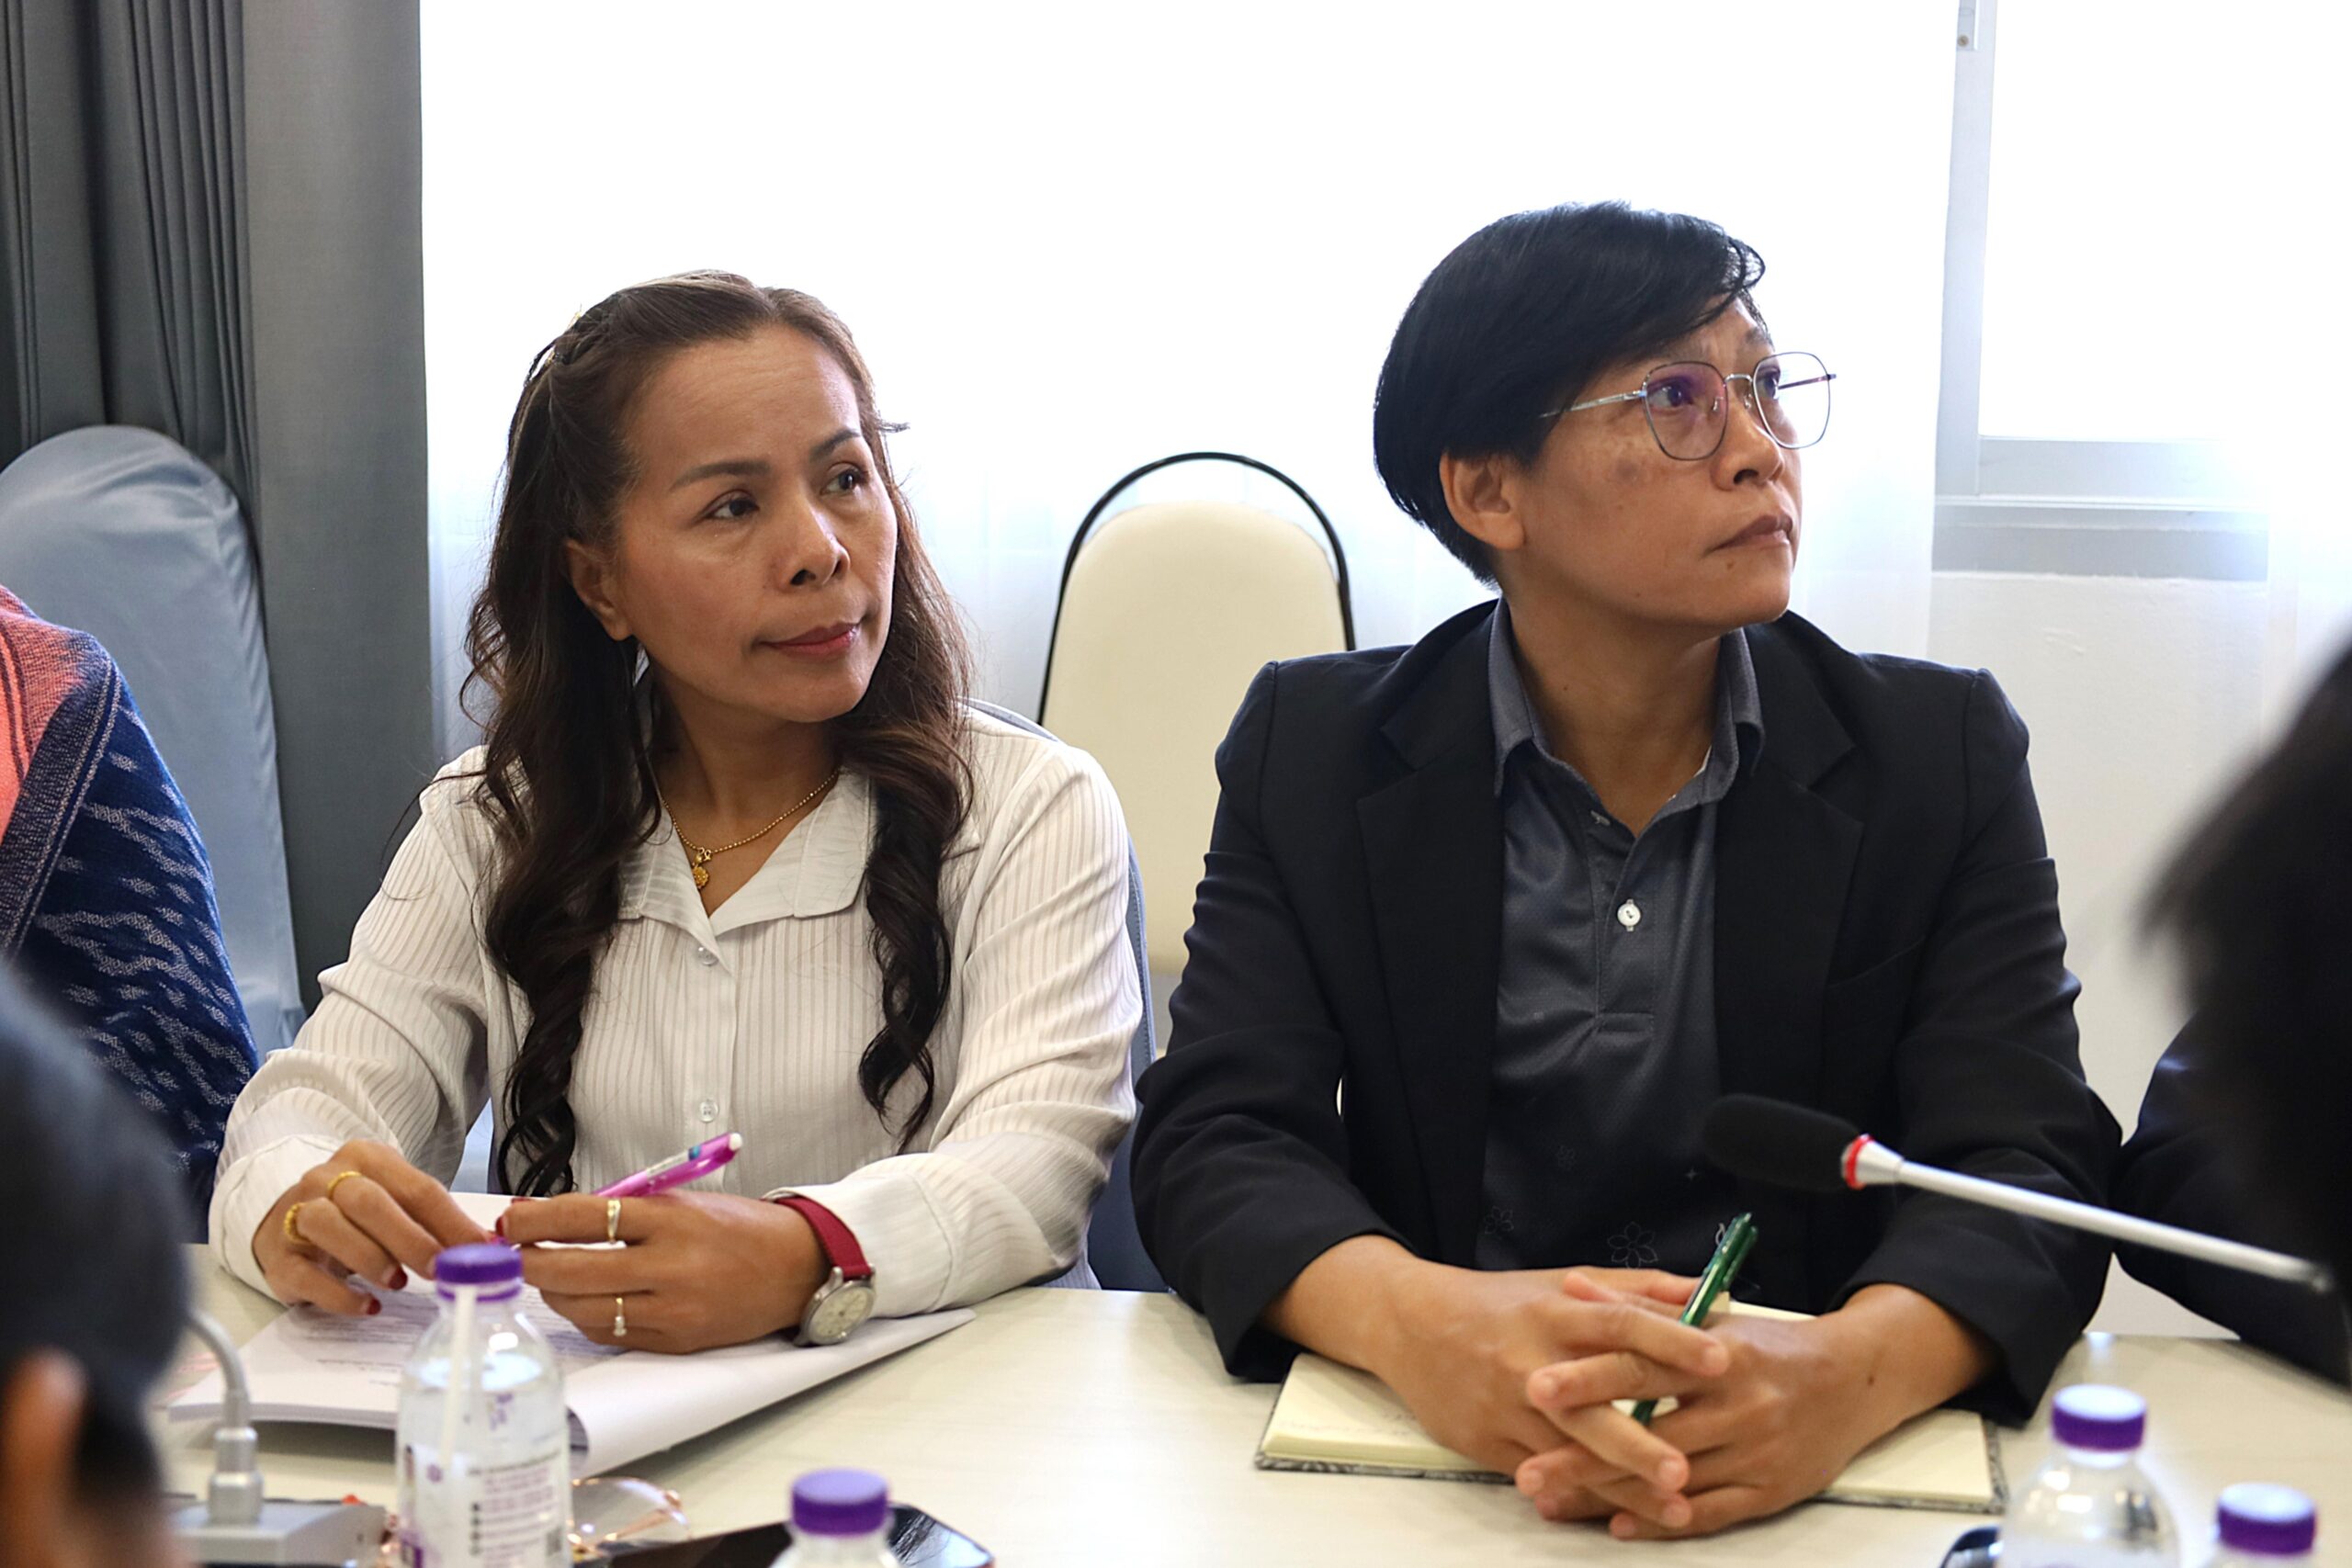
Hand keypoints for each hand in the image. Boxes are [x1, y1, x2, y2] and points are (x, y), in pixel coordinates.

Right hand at [255, 1140, 491, 1313]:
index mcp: (366, 1158)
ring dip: (369, 1257)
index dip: (451, 1222)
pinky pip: (303, 1274)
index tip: (478, 1251)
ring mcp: (296, 1214)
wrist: (286, 1220)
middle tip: (438, 1269)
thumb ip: (435, 1221)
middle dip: (409, 1237)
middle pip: (368, 1202)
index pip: (417, 1188)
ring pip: (328, 1226)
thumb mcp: (397, 1203)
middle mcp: (327, 1179)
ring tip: (397, 1283)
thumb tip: (485, 1248)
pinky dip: (338, 1293)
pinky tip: (367, 1306)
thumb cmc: (356, 1213)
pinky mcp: (277, 1256)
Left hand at [502, 1191, 829, 1352]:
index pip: (585, 1217)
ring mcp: (671, 1311)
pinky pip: (608, 1333)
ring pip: (583, 1308)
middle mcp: (670, 1267)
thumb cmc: (737, 1228)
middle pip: (572, 1270)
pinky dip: (585, 1315)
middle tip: (508, 1253)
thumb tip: (548, 1216)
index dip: (537, 1220)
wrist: (797, 1269)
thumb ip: (622, 1210)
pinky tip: (582, 1299)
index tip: (510, 1220)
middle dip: (528, 1262)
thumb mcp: (683, 1202)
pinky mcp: (674, 1342)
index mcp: (672, 1220)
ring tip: (544, 1274)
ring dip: (553, 1291)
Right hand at [1369, 1264, 1727, 1530]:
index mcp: (1554, 1314)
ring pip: (1569, 1454)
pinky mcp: (1487, 1444)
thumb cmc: (1499, 1305)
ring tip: (1673, 1509)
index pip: (1619, 1325)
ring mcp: (1506, 1408)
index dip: (1670, 1340)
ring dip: (1622, 1486)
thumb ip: (1633, 1291)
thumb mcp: (1560, 1284)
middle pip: (1590, 1406)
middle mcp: (1530, 1362)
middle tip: (1684, 1469)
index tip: (1720, 1359)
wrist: (1411, 1326)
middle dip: (1637, 1441)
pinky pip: (1541, 1474)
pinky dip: (1580, 1497)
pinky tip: (1618, 1516)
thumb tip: (1703, 1292)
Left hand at [1517, 1284, 1994, 1538]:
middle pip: (1649, 1433)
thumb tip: (1573, 1286)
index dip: (1589, 1378)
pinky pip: (1710, 1514)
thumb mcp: (1709, 1317)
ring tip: (1554, 1503)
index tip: (1536, 1388)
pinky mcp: (1771, 1492)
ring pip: (1672, 1482)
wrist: (1854, 1381)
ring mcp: (1756, 1452)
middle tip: (1528, 1472)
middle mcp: (1737, 1404)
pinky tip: (1619, 1526)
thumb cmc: (1768, 1347)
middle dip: (1584, 1454)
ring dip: (1610, 1495)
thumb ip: (1638, 1306)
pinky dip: (1662, 1523)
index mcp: (1717, 1354)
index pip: (1642, 1365)